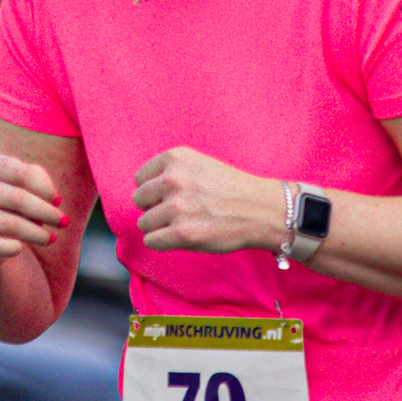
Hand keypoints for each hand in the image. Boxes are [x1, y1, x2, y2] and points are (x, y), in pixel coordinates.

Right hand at [0, 153, 65, 265]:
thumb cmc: (11, 204)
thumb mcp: (24, 185)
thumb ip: (38, 180)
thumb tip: (51, 198)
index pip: (22, 173)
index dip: (45, 189)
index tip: (58, 201)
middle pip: (17, 199)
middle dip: (45, 212)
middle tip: (63, 223)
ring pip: (9, 224)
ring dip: (36, 233)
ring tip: (51, 239)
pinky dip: (10, 248)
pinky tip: (20, 249)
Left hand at [133, 149, 285, 254]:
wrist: (261, 210)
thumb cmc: (230, 189)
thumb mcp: (199, 164)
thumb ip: (170, 172)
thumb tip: (141, 194)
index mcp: (176, 157)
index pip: (141, 178)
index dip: (156, 191)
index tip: (174, 197)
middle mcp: (173, 178)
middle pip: (139, 200)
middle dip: (155, 209)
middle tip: (179, 213)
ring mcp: (177, 206)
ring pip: (144, 223)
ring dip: (160, 228)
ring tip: (185, 225)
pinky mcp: (182, 233)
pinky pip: (151, 241)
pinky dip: (162, 243)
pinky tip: (181, 238)